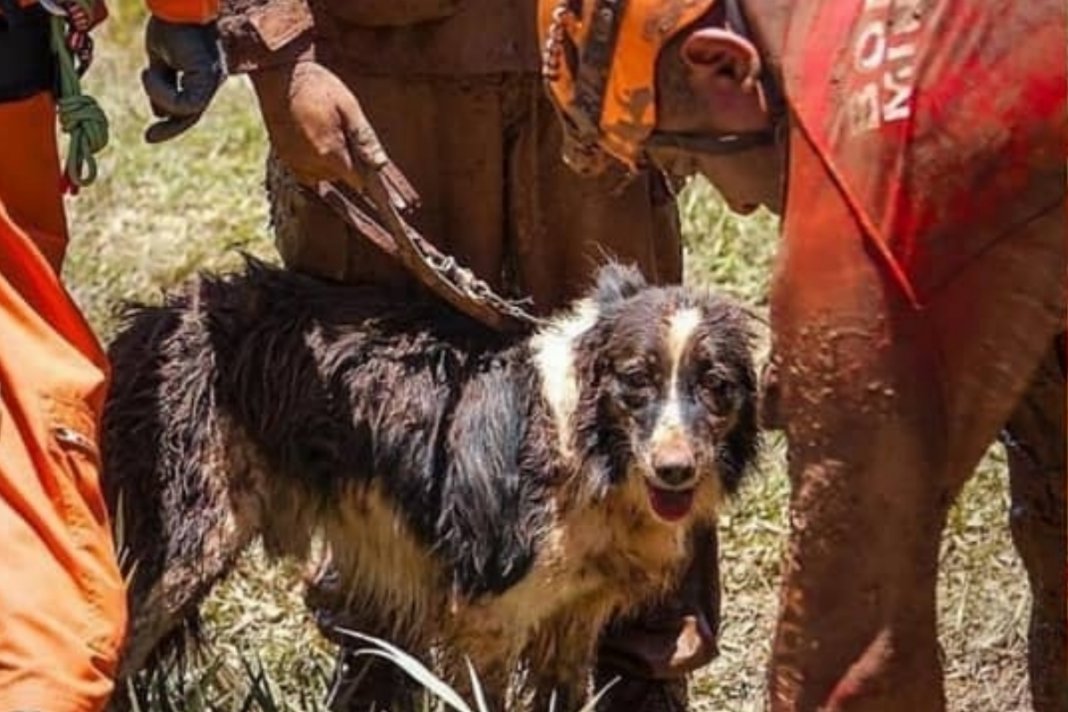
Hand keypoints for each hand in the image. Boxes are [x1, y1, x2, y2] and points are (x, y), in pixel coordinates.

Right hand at [141, 16, 223, 142]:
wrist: (175, 5)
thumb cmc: (168, 24)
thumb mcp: (161, 60)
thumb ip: (162, 86)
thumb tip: (159, 113)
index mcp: (205, 76)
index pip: (190, 108)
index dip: (172, 123)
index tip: (150, 135)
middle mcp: (213, 79)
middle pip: (193, 113)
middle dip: (171, 127)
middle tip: (149, 138)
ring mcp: (214, 77)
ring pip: (189, 109)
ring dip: (161, 97)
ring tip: (146, 74)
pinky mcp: (209, 75)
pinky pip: (188, 102)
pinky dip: (164, 93)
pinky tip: (149, 73)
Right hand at [251, 61, 416, 210]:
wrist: (278, 75)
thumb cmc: (317, 87)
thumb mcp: (349, 107)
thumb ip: (364, 138)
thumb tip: (380, 164)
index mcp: (330, 153)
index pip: (361, 183)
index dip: (378, 192)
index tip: (395, 206)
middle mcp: (311, 165)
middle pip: (344, 177)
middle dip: (352, 162)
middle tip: (345, 131)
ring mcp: (296, 164)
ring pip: (326, 174)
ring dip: (333, 160)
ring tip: (326, 127)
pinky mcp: (285, 160)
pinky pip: (309, 171)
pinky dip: (317, 160)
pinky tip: (315, 137)